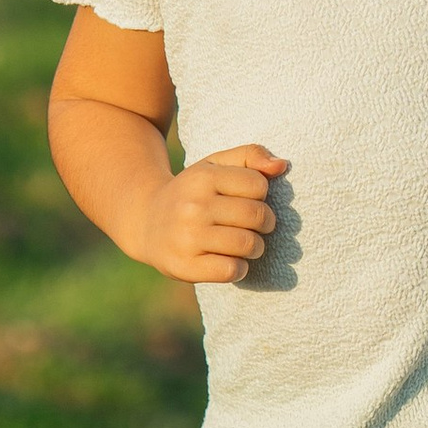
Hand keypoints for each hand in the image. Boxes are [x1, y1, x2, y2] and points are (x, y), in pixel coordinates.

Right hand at [139, 143, 286, 285]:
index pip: (258, 185)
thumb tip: (281, 166)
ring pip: (248, 244)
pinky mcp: (185, 266)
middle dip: (265, 223)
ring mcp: (187, 237)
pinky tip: (231, 262)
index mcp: (203, 177)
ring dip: (255, 247)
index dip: (261, 193)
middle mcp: (193, 206)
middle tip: (256, 226)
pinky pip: (232, 271)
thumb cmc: (192, 192)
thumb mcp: (214, 165)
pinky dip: (240, 269)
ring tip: (246, 244)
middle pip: (257, 215)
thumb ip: (250, 156)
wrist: (145, 221)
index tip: (249, 199)